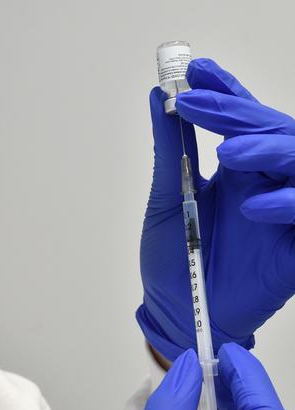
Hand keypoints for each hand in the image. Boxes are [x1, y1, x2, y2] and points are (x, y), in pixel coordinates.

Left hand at [138, 58, 294, 360]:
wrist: (178, 311)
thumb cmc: (172, 256)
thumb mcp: (167, 197)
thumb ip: (170, 149)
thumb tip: (157, 97)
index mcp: (236, 169)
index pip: (241, 118)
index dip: (226, 91)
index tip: (195, 69)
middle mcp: (264, 184)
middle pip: (274, 134)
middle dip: (240, 115)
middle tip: (199, 105)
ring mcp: (283, 214)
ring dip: (271, 152)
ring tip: (228, 154)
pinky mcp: (293, 250)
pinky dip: (289, 205)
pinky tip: (252, 208)